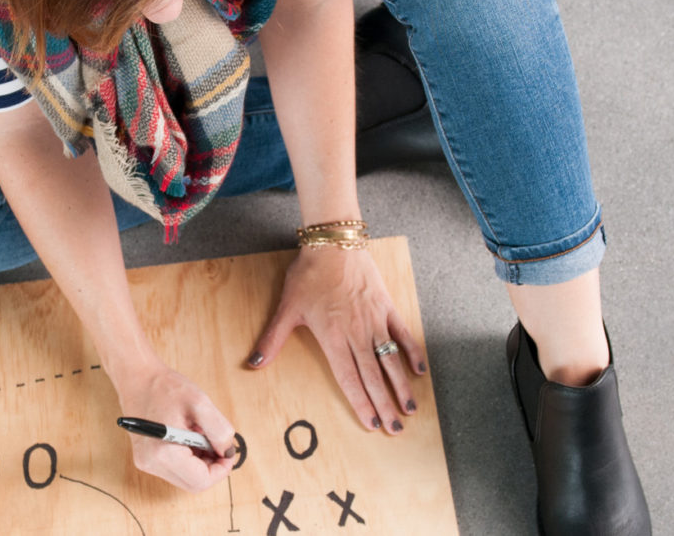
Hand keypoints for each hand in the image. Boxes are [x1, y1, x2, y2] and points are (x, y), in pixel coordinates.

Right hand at [114, 361, 236, 490]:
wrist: (138, 377)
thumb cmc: (166, 387)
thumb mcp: (200, 403)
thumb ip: (219, 430)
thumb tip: (228, 452)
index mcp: (164, 453)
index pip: (201, 481)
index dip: (221, 470)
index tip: (229, 452)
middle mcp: (152, 464)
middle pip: (193, 483)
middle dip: (212, 466)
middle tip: (218, 443)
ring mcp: (146, 462)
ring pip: (185, 477)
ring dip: (201, 461)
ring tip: (200, 433)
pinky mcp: (146, 458)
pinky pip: (175, 468)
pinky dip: (189, 457)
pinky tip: (190, 435)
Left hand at [248, 247, 425, 433]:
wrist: (333, 243)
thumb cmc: (309, 273)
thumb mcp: (287, 307)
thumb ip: (273, 338)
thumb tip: (254, 363)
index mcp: (333, 337)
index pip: (350, 378)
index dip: (361, 403)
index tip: (372, 424)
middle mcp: (357, 333)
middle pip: (373, 375)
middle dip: (384, 405)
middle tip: (395, 430)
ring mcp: (375, 319)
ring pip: (390, 359)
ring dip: (401, 386)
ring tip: (410, 409)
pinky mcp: (386, 305)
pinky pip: (402, 332)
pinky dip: (412, 350)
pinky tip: (419, 369)